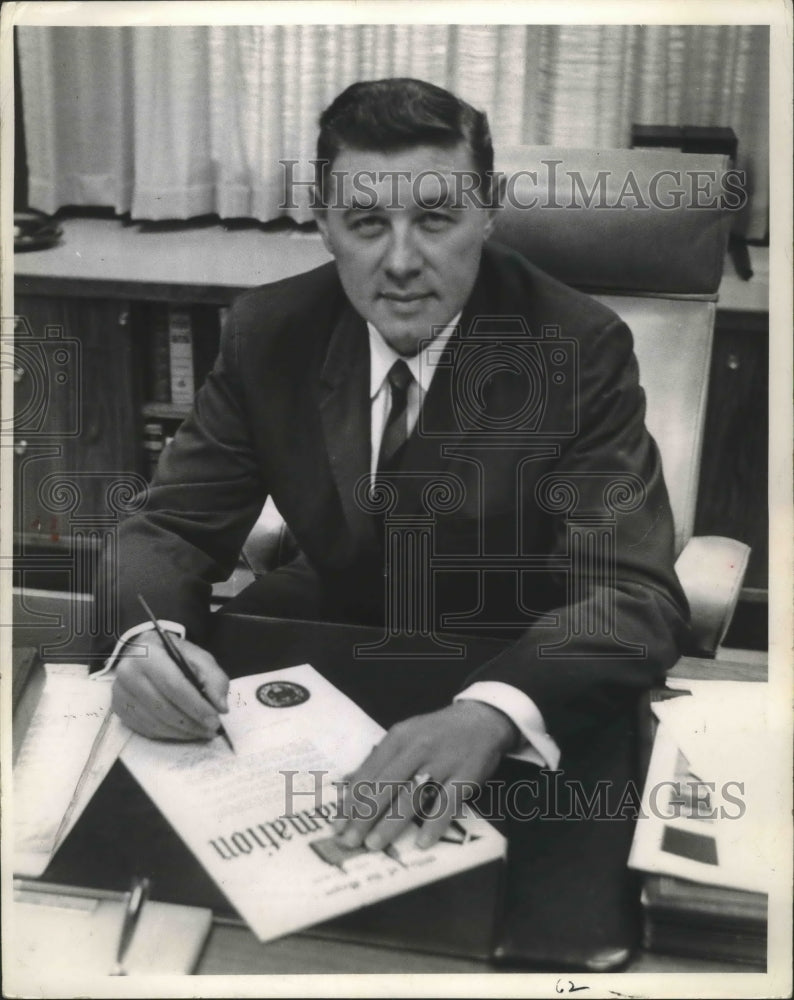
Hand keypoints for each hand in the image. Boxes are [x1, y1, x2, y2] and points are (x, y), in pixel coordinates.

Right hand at [112, 631, 228, 740]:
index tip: (215, 720)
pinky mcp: (119, 708)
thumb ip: (214, 679)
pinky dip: (168, 733)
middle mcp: (127, 672)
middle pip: (163, 707)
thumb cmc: (175, 656)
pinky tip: (183, 731)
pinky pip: (146, 729)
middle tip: (210, 729)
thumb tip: (220, 707)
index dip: (196, 706)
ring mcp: (120, 692)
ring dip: (181, 731)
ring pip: (155, 722)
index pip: (174, 685)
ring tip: (200, 731)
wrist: (147, 653)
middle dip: (191, 722)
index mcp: (148, 653)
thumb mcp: (198, 658)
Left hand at [332, 700, 517, 850]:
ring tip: (374, 844)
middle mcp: (418, 748)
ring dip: (391, 822)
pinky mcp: (465, 776)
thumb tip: (348, 783)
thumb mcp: (406, 734)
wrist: (482, 719)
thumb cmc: (437, 732)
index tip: (337, 823)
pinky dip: (434, 824)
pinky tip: (422, 842)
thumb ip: (380, 758)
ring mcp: (442, 762)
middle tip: (349, 840)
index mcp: (398, 738)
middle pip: (385, 785)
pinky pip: (447, 803)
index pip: (369, 772)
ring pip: (411, 795)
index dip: (352, 799)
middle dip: (364, 815)